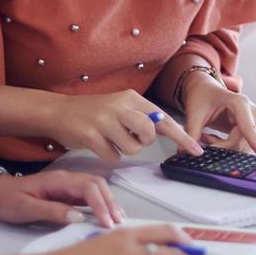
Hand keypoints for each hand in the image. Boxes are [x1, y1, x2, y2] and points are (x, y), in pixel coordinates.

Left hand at [0, 168, 125, 227]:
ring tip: (117, 220)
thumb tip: (80, 218)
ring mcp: (67, 184)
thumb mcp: (26, 209)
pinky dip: (100, 204)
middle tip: (118, 223)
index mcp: (58, 180)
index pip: (88, 188)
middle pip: (97, 184)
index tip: (107, 223)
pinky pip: (88, 195)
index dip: (101, 204)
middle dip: (110, 202)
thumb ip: (52, 212)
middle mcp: (66, 179)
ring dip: (108, 202)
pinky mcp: (66, 192)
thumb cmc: (8, 201)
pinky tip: (105, 216)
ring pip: (96, 188)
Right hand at [52, 90, 201, 161]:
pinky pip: (114, 156)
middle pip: (149, 133)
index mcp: (131, 98)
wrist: (59, 111)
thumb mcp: (120, 106)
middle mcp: (119, 106)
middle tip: (130, 137)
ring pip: (133, 147)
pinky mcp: (91, 136)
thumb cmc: (94, 112)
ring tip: (112, 139)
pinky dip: (110, 155)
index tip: (197, 150)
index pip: (163, 119)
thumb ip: (141, 116)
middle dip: (144, 142)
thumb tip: (167, 130)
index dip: (182, 136)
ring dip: (125, 149)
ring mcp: (104, 120)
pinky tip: (100, 144)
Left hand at [181, 75, 255, 156]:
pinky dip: (225, 146)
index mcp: (240, 103)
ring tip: (206, 135)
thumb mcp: (194, 114)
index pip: (248, 129)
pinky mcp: (252, 130)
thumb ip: (191, 134)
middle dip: (220, 146)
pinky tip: (213, 137)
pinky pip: (240, 146)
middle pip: (240, 142)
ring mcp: (254, 122)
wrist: (205, 89)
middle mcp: (252, 112)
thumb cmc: (202, 96)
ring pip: (240, 147)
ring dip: (221, 146)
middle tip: (202, 138)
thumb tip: (185, 152)